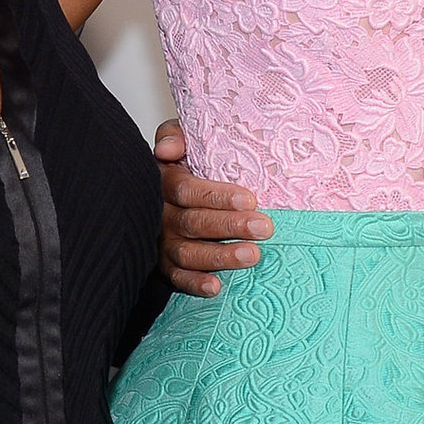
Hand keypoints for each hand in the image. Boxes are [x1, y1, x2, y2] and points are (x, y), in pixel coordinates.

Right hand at [155, 118, 271, 296]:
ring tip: (252, 255)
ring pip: (186, 252)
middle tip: (264, 227)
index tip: (249, 199)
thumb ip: (175, 136)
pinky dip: (194, 283)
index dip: (216, 196)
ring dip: (219, 257)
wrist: (169, 188)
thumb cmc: (186, 161)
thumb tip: (167, 149)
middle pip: (192, 222)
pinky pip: (176, 277)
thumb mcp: (182, 140)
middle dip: (230, 226)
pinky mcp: (164, 264)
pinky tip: (216, 287)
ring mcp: (161, 241)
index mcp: (163, 181)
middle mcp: (160, 214)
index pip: (185, 190)